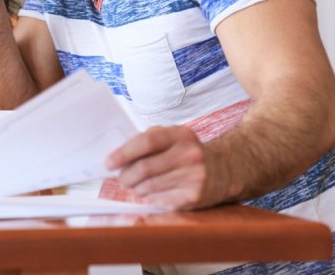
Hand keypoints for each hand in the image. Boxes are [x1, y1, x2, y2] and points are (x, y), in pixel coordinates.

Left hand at [105, 125, 223, 209]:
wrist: (225, 170)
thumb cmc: (187, 152)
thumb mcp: (172, 136)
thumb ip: (147, 140)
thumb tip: (118, 156)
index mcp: (180, 135)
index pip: (146, 142)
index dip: (123, 153)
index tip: (109, 162)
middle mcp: (189, 155)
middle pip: (145, 167)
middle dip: (126, 176)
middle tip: (120, 178)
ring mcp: (194, 177)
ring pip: (150, 186)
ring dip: (135, 188)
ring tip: (134, 186)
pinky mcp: (194, 197)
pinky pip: (161, 200)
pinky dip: (149, 198)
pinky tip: (150, 193)